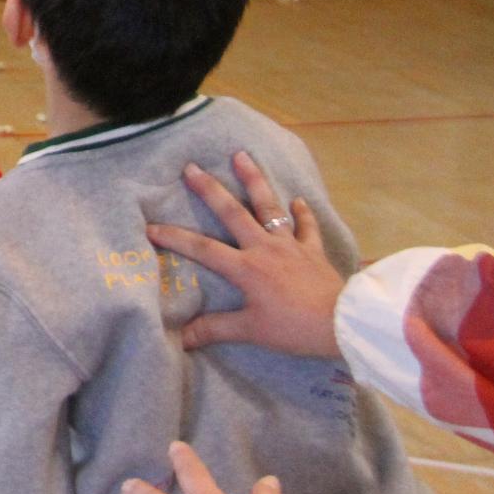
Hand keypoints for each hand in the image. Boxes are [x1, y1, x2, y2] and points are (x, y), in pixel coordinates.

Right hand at [146, 151, 344, 358]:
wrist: (343, 324)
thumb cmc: (294, 327)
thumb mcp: (252, 331)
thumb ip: (215, 330)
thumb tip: (181, 338)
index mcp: (245, 267)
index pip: (202, 248)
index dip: (174, 237)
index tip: (150, 227)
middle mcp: (264, 248)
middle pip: (232, 212)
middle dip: (209, 189)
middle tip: (191, 167)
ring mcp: (290, 245)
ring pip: (268, 207)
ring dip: (254, 180)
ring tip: (241, 156)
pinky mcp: (312, 250)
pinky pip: (306, 227)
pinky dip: (302, 214)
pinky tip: (298, 202)